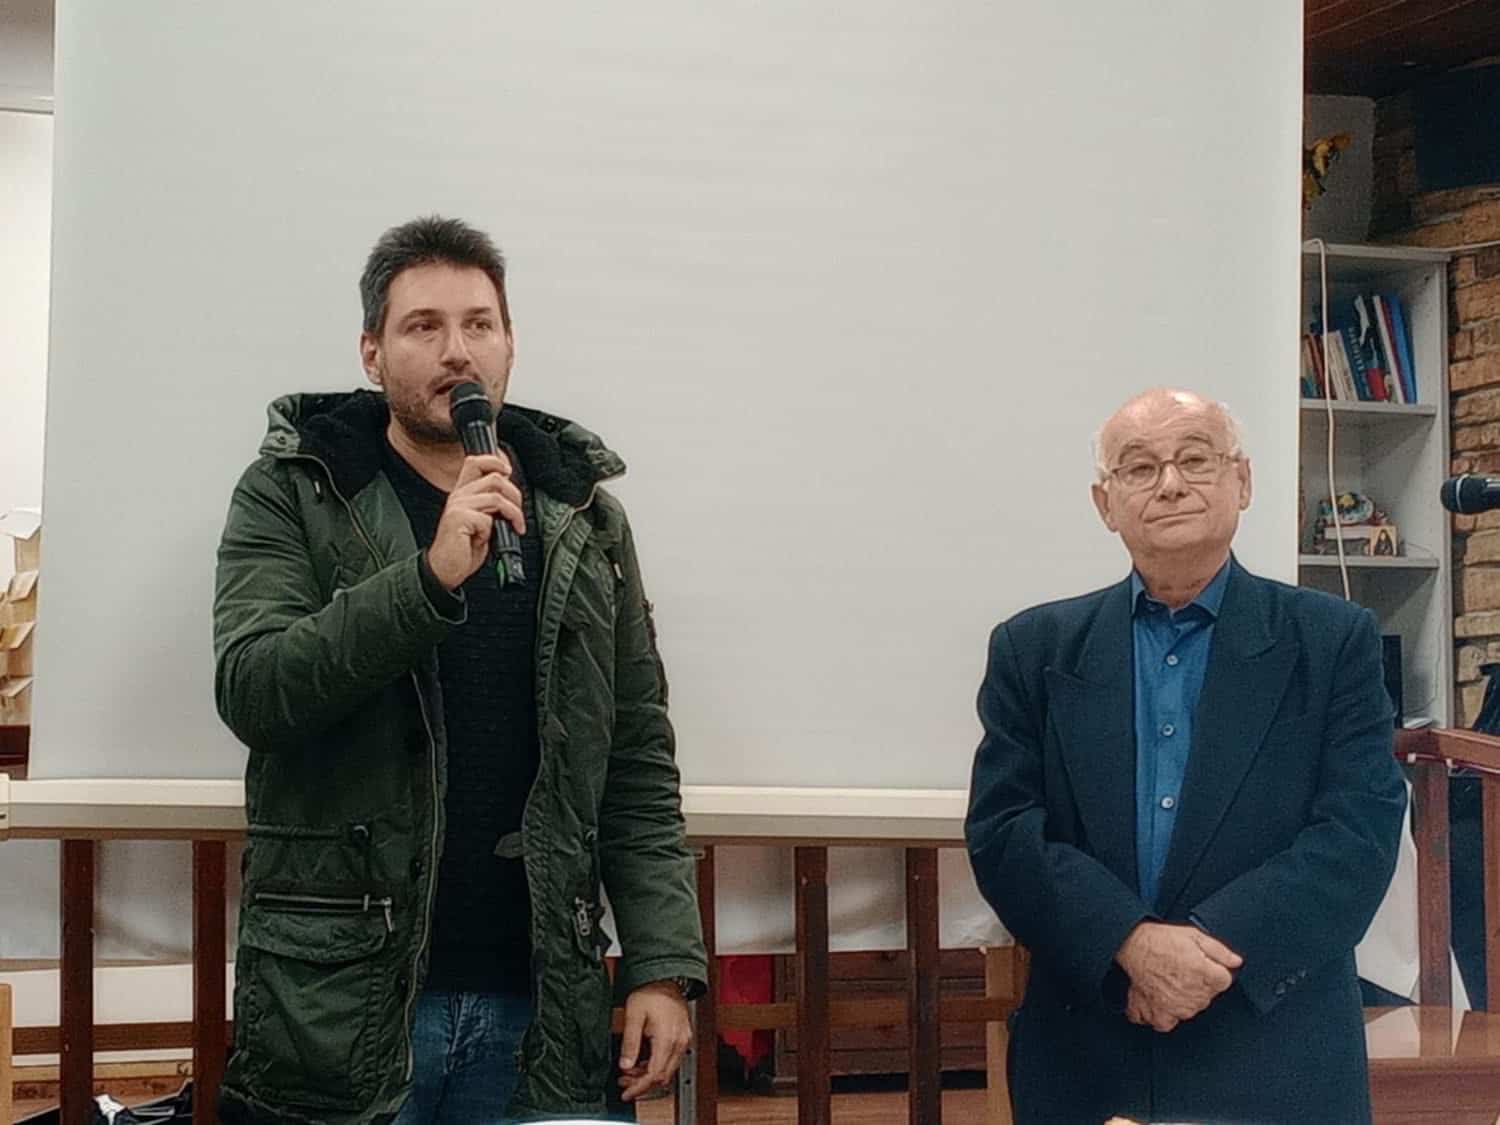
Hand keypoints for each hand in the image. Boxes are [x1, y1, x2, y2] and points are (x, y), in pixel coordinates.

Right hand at [425, 453, 524, 590]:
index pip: (476, 462)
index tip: (508, 472)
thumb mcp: (481, 522)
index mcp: (463, 493)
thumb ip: (491, 505)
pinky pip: (487, 519)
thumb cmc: (464, 548)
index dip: (495, 462)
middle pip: (495, 478)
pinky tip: (485, 540)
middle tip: (518, 516)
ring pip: (496, 497)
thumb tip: (512, 497)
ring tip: (514, 527)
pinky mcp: (458, 519)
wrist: (445, 569)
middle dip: (515, 496)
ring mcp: (458, 506)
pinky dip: (492, 531)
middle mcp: (458, 495)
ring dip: (513, 514)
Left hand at [618, 981, 691, 1102]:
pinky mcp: (682, 1038)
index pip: (654, 1074)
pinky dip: (656, 1065)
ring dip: (648, 1075)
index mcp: (667, 1039)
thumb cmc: (651, 992)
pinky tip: (642, 1061)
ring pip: (667, 1070)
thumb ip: (630, 1042)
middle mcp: (679, 1043)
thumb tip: (625, 1064)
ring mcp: (683, 1041)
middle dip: (642, 1084)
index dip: (639, 1087)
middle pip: (662, 1076)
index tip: (627, 1093)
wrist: (667, 979)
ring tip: (629, 1072)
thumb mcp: (634, 1015)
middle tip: (624, 1083)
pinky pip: (671, 1060)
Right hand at [1115, 921, 1241, 1031]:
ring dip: (1184, 999)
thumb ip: (1220, 951)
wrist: (1130, 945)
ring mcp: (1177, 1008)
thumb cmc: (1159, 939)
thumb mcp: (1194, 935)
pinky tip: (1160, 999)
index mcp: (1206, 974)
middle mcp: (1194, 995)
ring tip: (1169, 981)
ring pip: (1191, 1009)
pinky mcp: (1159, 1015)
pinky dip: (1165, 1014)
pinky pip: (1168, 1022)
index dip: (1213, 970)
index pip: (1224, 981)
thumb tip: (1236, 962)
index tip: (1200, 964)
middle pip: (1208, 996)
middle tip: (1181, 969)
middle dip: (1199, 984)